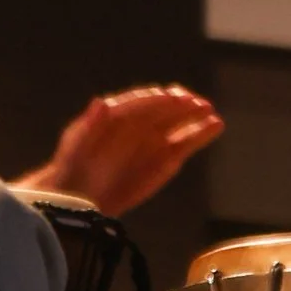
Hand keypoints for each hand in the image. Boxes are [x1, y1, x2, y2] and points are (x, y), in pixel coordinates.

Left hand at [23, 84, 223, 215]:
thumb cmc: (74, 165)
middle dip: (178, 104)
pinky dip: (201, 134)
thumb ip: (91, 124)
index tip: (168, 97)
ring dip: (195, 115)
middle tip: (193, 102)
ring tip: (209, 111)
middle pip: (164, 108)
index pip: (139, 102)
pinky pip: (186, 143)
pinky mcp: (166, 158)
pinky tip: (216, 125)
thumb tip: (101, 103)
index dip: (154, 99)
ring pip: (179, 122)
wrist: (80, 194)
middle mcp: (140, 122)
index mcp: (118, 113)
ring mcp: (155, 139)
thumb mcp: (77, 144)